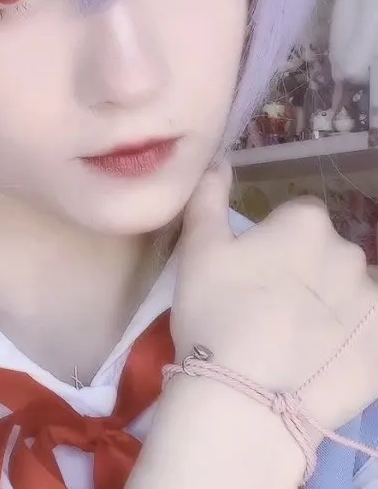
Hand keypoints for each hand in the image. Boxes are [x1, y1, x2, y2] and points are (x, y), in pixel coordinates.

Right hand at [173, 162, 377, 433]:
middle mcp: (350, 252)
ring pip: (353, 294)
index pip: (298, 216)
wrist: (245, 399)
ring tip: (298, 343)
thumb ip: (209, 195)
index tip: (255, 270)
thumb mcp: (198, 248)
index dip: (275, 241)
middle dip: (308, 271)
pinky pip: (370, 333)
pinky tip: (325, 362)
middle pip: (328, 253)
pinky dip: (354, 341)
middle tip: (271, 308)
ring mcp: (374, 302)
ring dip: (334, 306)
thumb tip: (220, 158)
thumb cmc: (215, 312)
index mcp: (306, 222)